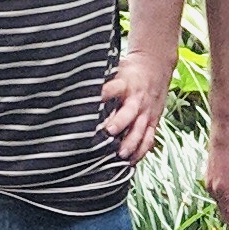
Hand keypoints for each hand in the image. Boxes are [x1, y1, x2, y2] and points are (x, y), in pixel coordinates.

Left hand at [98, 46, 170, 164]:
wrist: (155, 68)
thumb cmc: (128, 71)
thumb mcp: (115, 69)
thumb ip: (100, 81)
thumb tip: (73, 89)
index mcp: (125, 84)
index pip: (113, 88)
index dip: (104, 94)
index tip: (92, 101)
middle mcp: (136, 99)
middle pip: (129, 112)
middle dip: (120, 122)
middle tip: (108, 132)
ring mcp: (146, 112)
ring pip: (140, 129)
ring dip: (131, 142)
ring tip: (121, 154)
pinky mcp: (153, 121)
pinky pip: (149, 138)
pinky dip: (141, 150)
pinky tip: (131, 161)